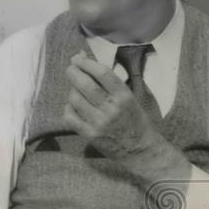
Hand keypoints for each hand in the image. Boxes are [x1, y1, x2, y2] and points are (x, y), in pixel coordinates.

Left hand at [63, 52, 185, 182]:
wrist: (140, 150)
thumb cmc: (135, 120)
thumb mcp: (129, 97)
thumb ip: (109, 81)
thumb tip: (84, 58)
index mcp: (124, 96)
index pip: (102, 73)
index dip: (87, 63)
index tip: (79, 58)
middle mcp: (111, 108)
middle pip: (85, 84)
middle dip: (73, 72)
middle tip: (71, 68)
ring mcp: (99, 122)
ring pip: (74, 99)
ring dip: (71, 90)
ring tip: (76, 89)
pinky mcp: (89, 134)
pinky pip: (70, 116)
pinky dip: (68, 108)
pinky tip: (73, 106)